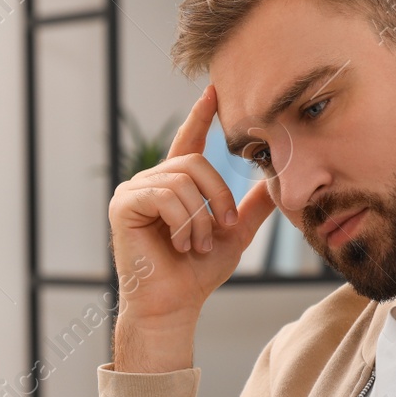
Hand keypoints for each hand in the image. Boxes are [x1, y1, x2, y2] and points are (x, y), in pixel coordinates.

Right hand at [107, 85, 276, 328]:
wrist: (173, 305)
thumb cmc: (197, 274)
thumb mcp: (234, 234)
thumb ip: (250, 206)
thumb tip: (273, 181)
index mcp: (173, 185)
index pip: (188, 142)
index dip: (201, 116)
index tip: (214, 91)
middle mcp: (150, 182)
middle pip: (194, 163)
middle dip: (217, 195)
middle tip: (223, 227)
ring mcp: (132, 192)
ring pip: (181, 181)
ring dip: (200, 218)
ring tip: (197, 245)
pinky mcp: (122, 205)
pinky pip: (164, 196)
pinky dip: (181, 222)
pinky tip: (179, 244)